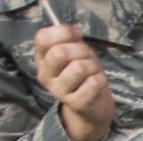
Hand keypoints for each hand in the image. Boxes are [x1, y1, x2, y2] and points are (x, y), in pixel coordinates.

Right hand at [33, 25, 114, 140]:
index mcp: (42, 59)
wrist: (93, 106)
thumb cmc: (83, 74)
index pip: (42, 38)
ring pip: (79, 67)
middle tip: (87, 57)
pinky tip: (96, 84)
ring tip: (92, 73)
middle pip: (60, 52)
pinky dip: (100, 80)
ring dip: (93, 66)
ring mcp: (58, 91)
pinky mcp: (75, 103)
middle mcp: (45, 75)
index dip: (63, 32)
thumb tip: (74, 33)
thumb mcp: (75, 52)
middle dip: (80, 50)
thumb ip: (70, 39)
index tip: (77, 36)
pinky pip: (93, 82)